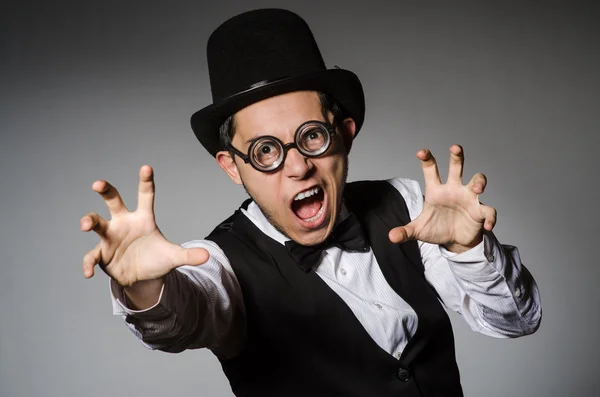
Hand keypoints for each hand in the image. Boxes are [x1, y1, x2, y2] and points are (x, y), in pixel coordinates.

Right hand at [80, 165, 208, 286]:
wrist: (143, 278)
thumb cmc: (157, 259)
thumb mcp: (174, 257)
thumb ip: (189, 255)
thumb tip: (207, 256)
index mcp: (143, 219)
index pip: (145, 196)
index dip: (146, 182)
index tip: (146, 167)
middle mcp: (124, 223)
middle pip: (113, 201)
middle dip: (106, 190)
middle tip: (98, 184)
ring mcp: (110, 237)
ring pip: (96, 222)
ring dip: (89, 221)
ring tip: (86, 225)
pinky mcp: (102, 253)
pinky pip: (91, 256)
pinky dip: (88, 264)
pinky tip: (88, 274)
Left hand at [388, 145, 496, 252]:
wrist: (454, 241)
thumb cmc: (437, 228)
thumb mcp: (419, 230)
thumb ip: (405, 232)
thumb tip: (391, 236)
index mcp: (436, 190)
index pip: (431, 170)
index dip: (427, 159)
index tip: (421, 152)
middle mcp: (454, 189)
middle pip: (457, 167)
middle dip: (456, 156)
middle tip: (454, 147)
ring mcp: (469, 198)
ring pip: (477, 181)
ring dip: (479, 182)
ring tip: (477, 188)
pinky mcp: (480, 212)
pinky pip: (488, 211)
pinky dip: (490, 217)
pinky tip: (488, 226)